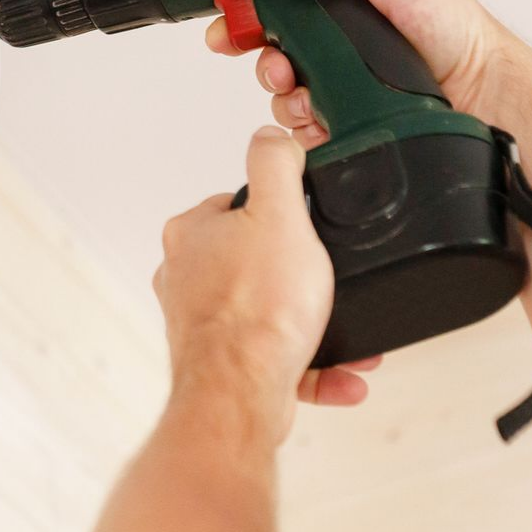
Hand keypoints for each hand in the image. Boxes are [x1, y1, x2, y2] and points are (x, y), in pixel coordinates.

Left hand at [153, 126, 341, 440]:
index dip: (276, 212)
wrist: (241, 395)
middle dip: (298, 275)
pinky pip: (277, 361)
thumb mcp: (280, 215)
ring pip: (268, 314)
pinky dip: (315, 367)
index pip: (233, 205)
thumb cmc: (256, 309)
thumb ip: (274, 166)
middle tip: (326, 282)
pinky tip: (346, 373)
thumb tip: (269, 136)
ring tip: (347, 332)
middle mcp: (184, 277)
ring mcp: (200, 324)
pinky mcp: (222, 366)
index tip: (304, 226)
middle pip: (253, 260)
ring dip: (313, 324)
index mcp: (190, 234)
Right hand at [205, 0, 511, 150]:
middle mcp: (334, 38)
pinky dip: (301, 122)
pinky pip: (299, 125)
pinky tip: (320, 115)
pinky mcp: (341, 118)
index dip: (247, 8)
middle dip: (257, 53)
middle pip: (267, 46)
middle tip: (269, 58)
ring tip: (301, 85)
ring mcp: (336, 80)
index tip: (230, 18)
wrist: (481, 90)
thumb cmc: (453, 26)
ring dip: (281, 88)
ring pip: (279, 88)